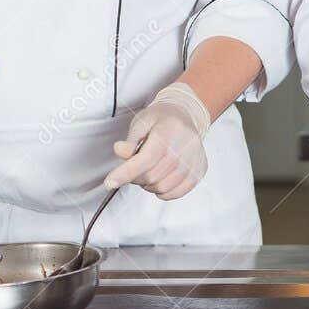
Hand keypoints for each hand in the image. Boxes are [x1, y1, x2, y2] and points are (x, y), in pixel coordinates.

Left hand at [106, 82, 210, 199]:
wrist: (186, 115)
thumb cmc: (160, 119)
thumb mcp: (141, 122)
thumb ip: (130, 139)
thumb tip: (120, 151)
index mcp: (169, 132)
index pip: (145, 160)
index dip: (125, 173)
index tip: (109, 183)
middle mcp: (185, 147)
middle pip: (152, 176)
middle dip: (135, 177)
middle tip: (134, 168)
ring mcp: (194, 160)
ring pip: (163, 187)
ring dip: (149, 185)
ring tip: (149, 170)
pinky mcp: (200, 170)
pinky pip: (177, 192)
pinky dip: (163, 191)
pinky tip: (161, 178)